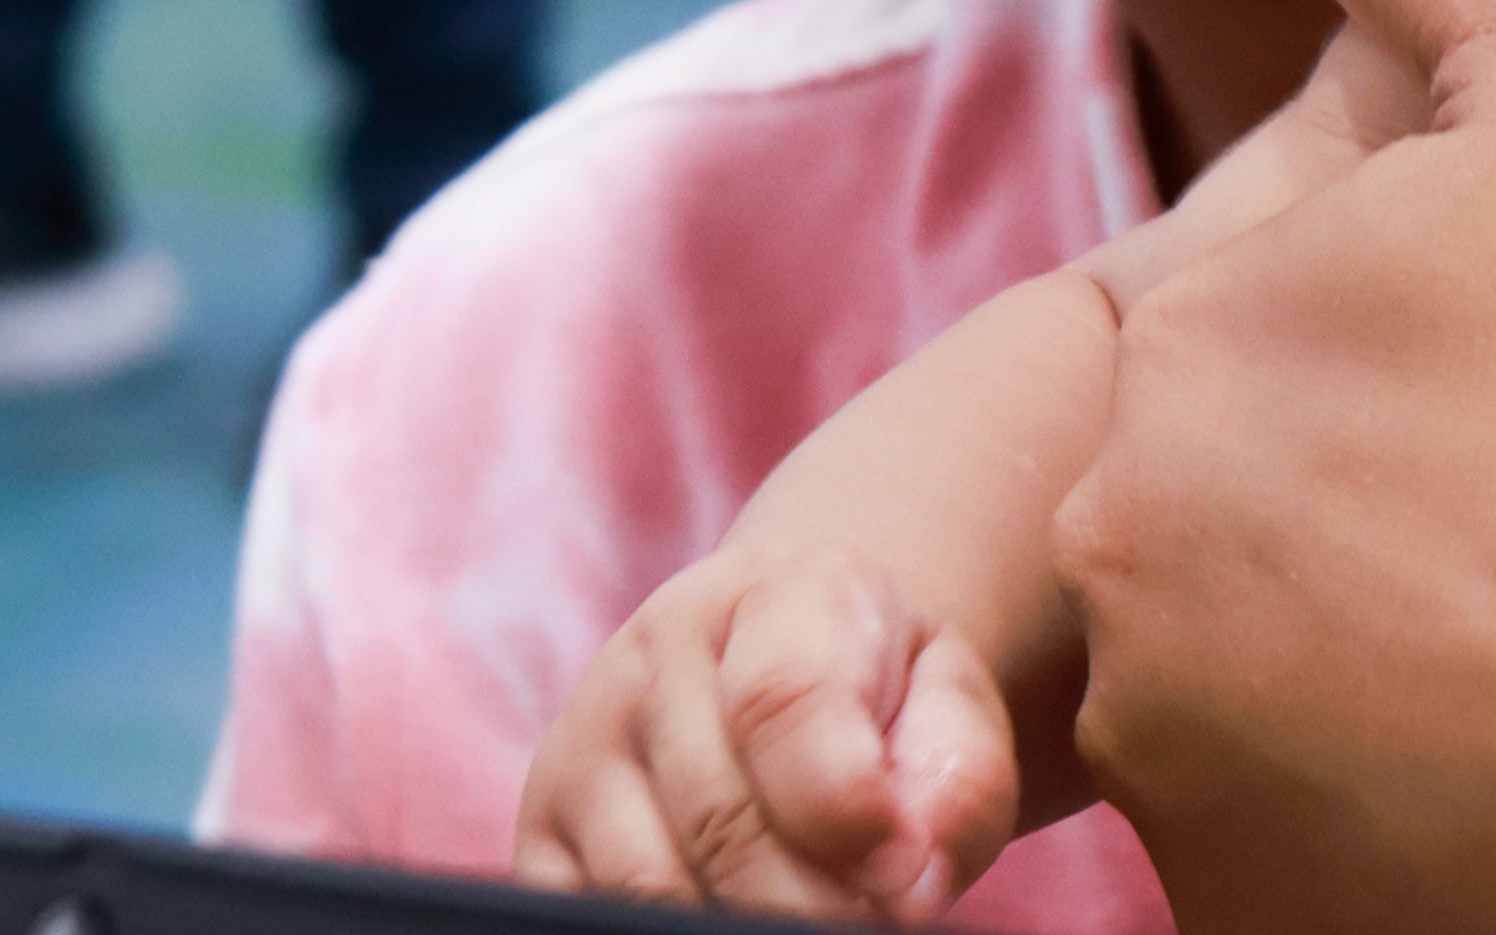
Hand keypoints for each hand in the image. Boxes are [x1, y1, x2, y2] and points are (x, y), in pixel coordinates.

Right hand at [512, 543, 1022, 923]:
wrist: (786, 660)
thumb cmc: (881, 692)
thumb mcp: (950, 700)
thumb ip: (956, 776)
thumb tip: (908, 881)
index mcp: (766, 593)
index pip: (782, 701)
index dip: (844, 807)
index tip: (901, 871)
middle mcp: (652, 656)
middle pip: (720, 818)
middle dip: (810, 904)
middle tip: (869, 923)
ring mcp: (581, 742)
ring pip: (649, 885)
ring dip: (742, 925)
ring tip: (816, 919)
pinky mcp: (540, 830)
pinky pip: (591, 914)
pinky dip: (671, 932)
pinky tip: (733, 916)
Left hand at [1047, 0, 1495, 929]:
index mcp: (1175, 363)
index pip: (1274, 324)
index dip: (1431, 331)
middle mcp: (1126, 590)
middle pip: (1254, 509)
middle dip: (1395, 498)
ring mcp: (1194, 792)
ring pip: (1279, 681)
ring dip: (1397, 654)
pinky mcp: (1273, 929)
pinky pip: (1330, 843)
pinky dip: (1425, 808)